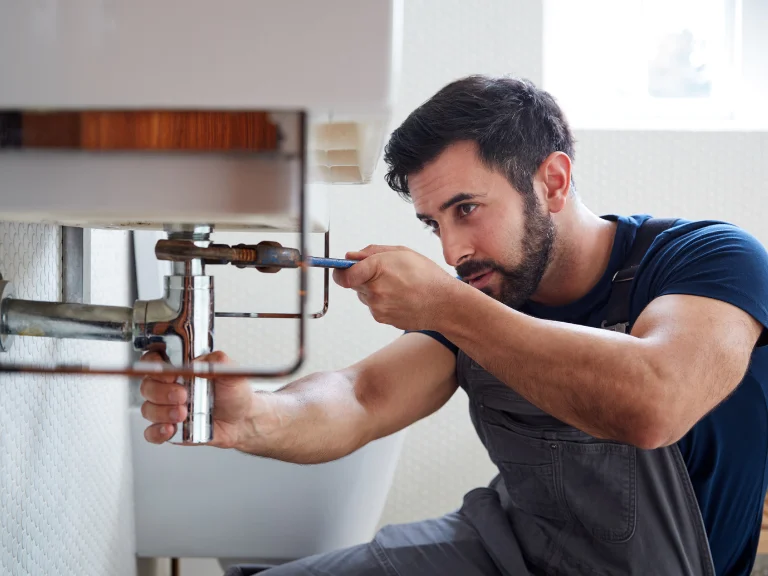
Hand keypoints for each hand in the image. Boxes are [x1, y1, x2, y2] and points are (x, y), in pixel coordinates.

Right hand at [138, 350, 256, 448]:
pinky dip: (157, 432)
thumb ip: (218, 361)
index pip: (153, 360)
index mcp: (180, 369)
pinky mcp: (170, 429)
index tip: (169, 373)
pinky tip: (171, 429)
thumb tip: (200, 361)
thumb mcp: (231, 372)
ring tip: (183, 413)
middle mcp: (169, 387)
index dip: (154, 365)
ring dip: (162, 412)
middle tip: (182, 396)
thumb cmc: (234, 394)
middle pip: (147, 386)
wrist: (242, 420)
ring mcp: (167, 408)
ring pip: (148, 409)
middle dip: (161, 392)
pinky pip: (151, 432)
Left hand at [332, 245, 458, 330]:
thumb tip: (351, 256)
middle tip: (383, 273)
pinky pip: (374, 306)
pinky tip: (399, 297)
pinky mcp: (381, 318)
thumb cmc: (428, 277)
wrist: (444, 304)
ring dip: (373, 289)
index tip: (340, 268)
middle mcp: (375, 290)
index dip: (340, 270)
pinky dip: (382, 301)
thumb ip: (372, 252)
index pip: (343, 274)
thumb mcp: (402, 252)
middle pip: (353, 283)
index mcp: (378, 268)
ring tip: (397, 285)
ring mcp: (377, 307)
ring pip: (363, 295)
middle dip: (362, 276)